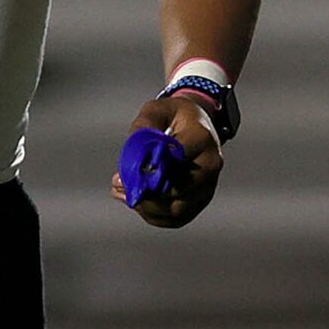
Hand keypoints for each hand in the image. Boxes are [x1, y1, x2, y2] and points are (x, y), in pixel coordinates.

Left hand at [108, 96, 222, 228]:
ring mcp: (207, 186)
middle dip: (144, 190)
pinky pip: (175, 218)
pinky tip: (136, 201)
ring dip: (145, 205)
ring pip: (175, 209)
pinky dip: (152, 214)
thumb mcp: (156, 110)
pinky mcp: (199, 201)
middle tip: (118, 183)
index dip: (148, 168)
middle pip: (176, 189)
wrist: (196, 126)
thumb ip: (144, 128)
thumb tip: (136, 157)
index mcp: (202, 138)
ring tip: (122, 191)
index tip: (126, 170)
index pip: (175, 159)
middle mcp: (210, 165)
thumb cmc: (173, 116)